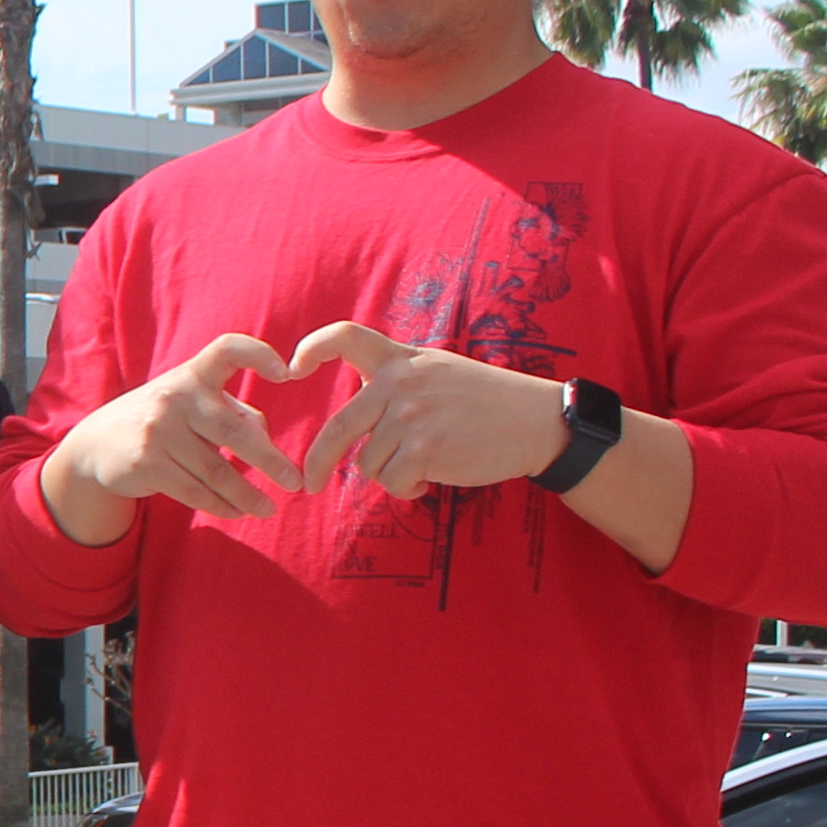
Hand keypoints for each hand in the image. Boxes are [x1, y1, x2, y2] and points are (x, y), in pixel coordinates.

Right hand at [48, 332, 303, 529]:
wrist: (95, 444)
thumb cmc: (163, 422)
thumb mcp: (194, 407)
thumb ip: (233, 415)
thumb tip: (266, 441)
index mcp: (192, 374)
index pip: (227, 348)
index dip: (258, 355)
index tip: (286, 374)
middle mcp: (175, 397)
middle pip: (233, 430)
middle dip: (268, 460)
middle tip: (294, 482)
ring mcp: (157, 430)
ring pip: (215, 470)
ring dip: (246, 495)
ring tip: (268, 509)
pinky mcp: (145, 462)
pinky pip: (193, 490)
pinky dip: (219, 505)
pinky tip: (236, 513)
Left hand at [285, 323, 578, 495]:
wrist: (536, 422)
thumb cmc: (484, 402)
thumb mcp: (437, 373)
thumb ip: (395, 382)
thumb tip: (354, 415)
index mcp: (401, 360)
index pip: (346, 336)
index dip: (312, 348)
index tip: (290, 369)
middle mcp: (400, 383)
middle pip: (336, 428)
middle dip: (317, 462)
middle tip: (309, 483)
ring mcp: (411, 416)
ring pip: (367, 463)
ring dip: (389, 476)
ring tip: (421, 467)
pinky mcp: (425, 448)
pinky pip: (392, 482)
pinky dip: (406, 490)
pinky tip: (429, 482)